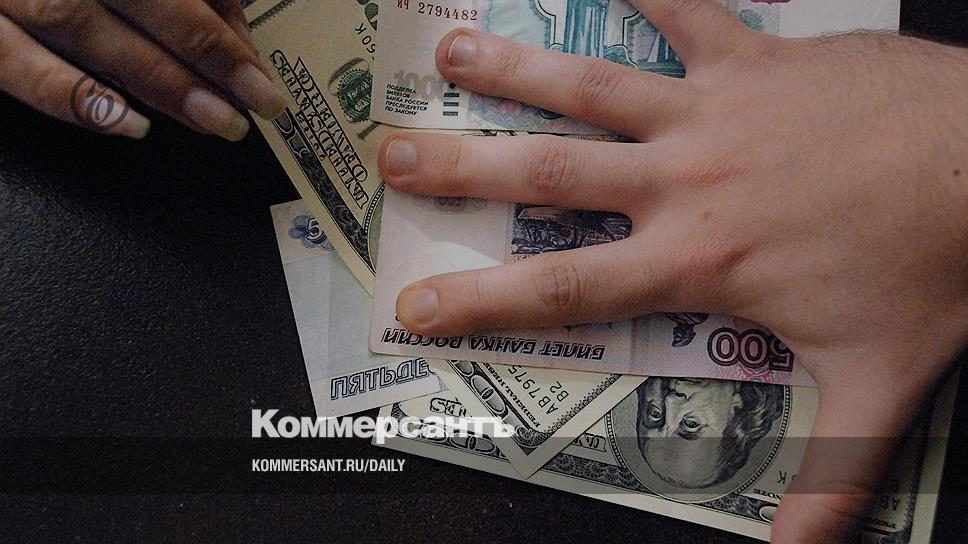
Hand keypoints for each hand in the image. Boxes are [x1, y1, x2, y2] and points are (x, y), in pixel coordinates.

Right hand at [0, 0, 286, 139]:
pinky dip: (77, 98)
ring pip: (88, 31)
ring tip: (217, 120)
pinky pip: (19, 67)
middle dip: (209, 55)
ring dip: (162, 82)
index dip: (225, 29)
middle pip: (146, 2)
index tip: (261, 72)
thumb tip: (232, 28)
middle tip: (258, 100)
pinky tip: (130, 125)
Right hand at [377, 1, 967, 540]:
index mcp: (698, 260)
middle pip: (550, 178)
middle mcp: (684, 181)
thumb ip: (831, 475)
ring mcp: (714, 110)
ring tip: (452, 53)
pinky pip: (686, 8)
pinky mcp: (755, 57)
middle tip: (395, 154)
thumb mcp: (877, 381)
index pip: (565, 292)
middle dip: (465, 167)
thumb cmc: (930, 265)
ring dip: (518, 69)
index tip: (418, 302)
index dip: (482, 301)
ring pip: (594, 88)